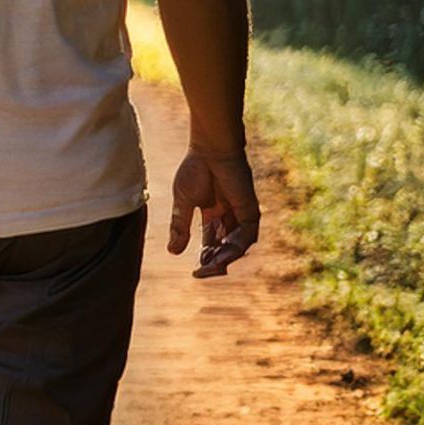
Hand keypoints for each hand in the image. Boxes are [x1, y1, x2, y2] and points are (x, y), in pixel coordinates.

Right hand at [168, 146, 259, 277]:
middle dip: (214, 263)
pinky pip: (246, 237)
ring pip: (236, 246)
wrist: (210, 151)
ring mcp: (241, 215)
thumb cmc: (195, 170)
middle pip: (224, 248)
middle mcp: (229, 217)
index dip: (205, 259)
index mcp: (212, 214)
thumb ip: (180, 226)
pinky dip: (235, 248)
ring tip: (210, 267)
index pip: (211, 244)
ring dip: (224, 259)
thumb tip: (172, 252)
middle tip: (201, 273)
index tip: (194, 273)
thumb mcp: (183, 202)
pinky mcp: (250, 212)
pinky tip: (222, 255)